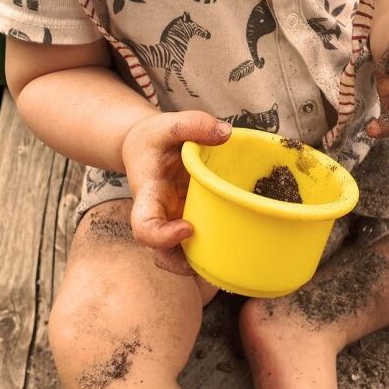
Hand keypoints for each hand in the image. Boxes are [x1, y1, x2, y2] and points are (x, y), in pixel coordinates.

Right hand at [122, 111, 231, 274]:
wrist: (145, 148)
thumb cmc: (154, 138)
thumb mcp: (167, 124)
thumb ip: (192, 124)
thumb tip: (226, 133)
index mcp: (149, 196)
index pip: (144, 228)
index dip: (162, 237)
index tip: (188, 229)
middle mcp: (161, 217)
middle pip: (163, 254)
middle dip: (184, 264)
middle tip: (215, 256)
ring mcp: (175, 223)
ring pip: (182, 256)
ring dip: (204, 261)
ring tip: (235, 255)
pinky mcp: (192, 221)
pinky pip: (201, 243)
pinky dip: (218, 246)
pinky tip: (244, 238)